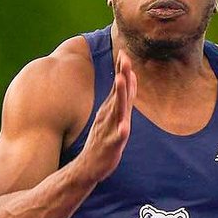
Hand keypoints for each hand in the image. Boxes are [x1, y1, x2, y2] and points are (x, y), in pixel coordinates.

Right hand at [77, 48, 136, 181]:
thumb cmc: (102, 140)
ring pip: (116, 110)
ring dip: (120, 95)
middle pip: (118, 93)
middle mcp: (109, 116)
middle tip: (125, 57)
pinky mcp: (111, 145)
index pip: (119, 87)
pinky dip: (120, 131)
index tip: (124, 52)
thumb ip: (121, 99)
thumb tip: (129, 78)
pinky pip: (116, 137)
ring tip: (122, 80)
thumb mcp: (112, 116)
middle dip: (122, 75)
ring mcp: (109, 129)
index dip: (122, 70)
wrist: (88, 166)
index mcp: (110, 109)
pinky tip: (124, 126)